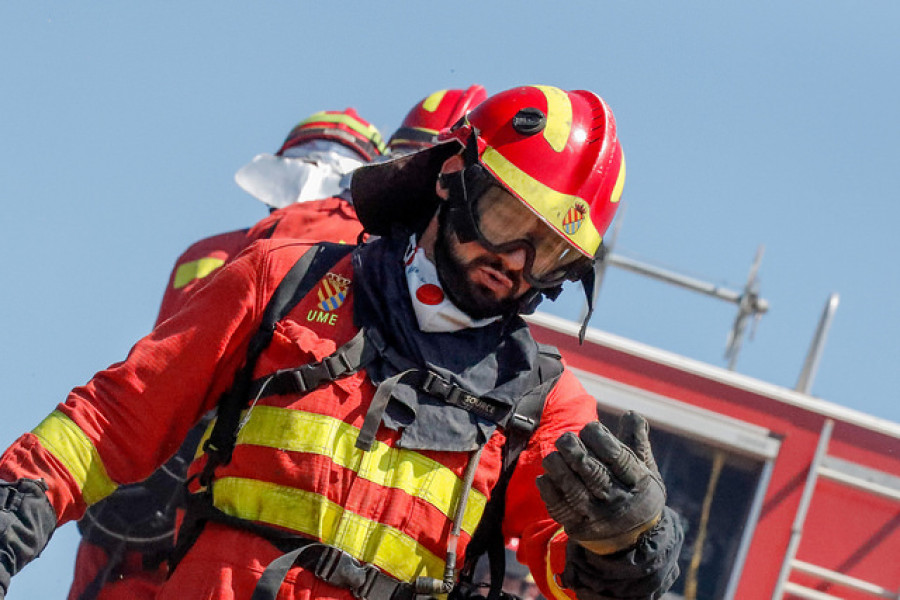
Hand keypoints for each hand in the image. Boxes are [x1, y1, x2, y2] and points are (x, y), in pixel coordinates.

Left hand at [536, 412, 665, 553]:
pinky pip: (560, 509)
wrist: (635, 540)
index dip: (601, 439)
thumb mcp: (646, 468)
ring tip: (552, 456)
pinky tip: (544, 478)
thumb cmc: (635, 491)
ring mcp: (598, 518)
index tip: (589, 428)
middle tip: (564, 439)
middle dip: (576, 453)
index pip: (619, 458)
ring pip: (575, 491)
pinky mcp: (579, 528)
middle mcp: (619, 501)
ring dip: (559, 470)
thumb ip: (637, 441)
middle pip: (595, 474)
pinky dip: (549, 492)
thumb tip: (631, 415)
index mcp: (639, 483)